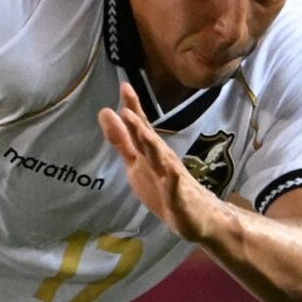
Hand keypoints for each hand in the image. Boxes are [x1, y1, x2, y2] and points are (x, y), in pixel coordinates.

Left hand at [98, 81, 216, 242]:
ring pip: (161, 159)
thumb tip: (106, 112)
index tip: (124, 85)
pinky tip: (169, 173)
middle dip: (138, 120)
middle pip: (148, 137)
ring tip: (140, 132)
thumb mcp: (136, 162)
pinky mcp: (177, 197)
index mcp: (150, 151)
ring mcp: (170, 177)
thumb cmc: (163, 185)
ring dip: (151, 145)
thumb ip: (121, 140)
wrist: (196, 215)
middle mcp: (161, 159)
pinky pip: (174, 189)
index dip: (132, 107)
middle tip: (127, 101)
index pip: (141, 126)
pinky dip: (171, 180)